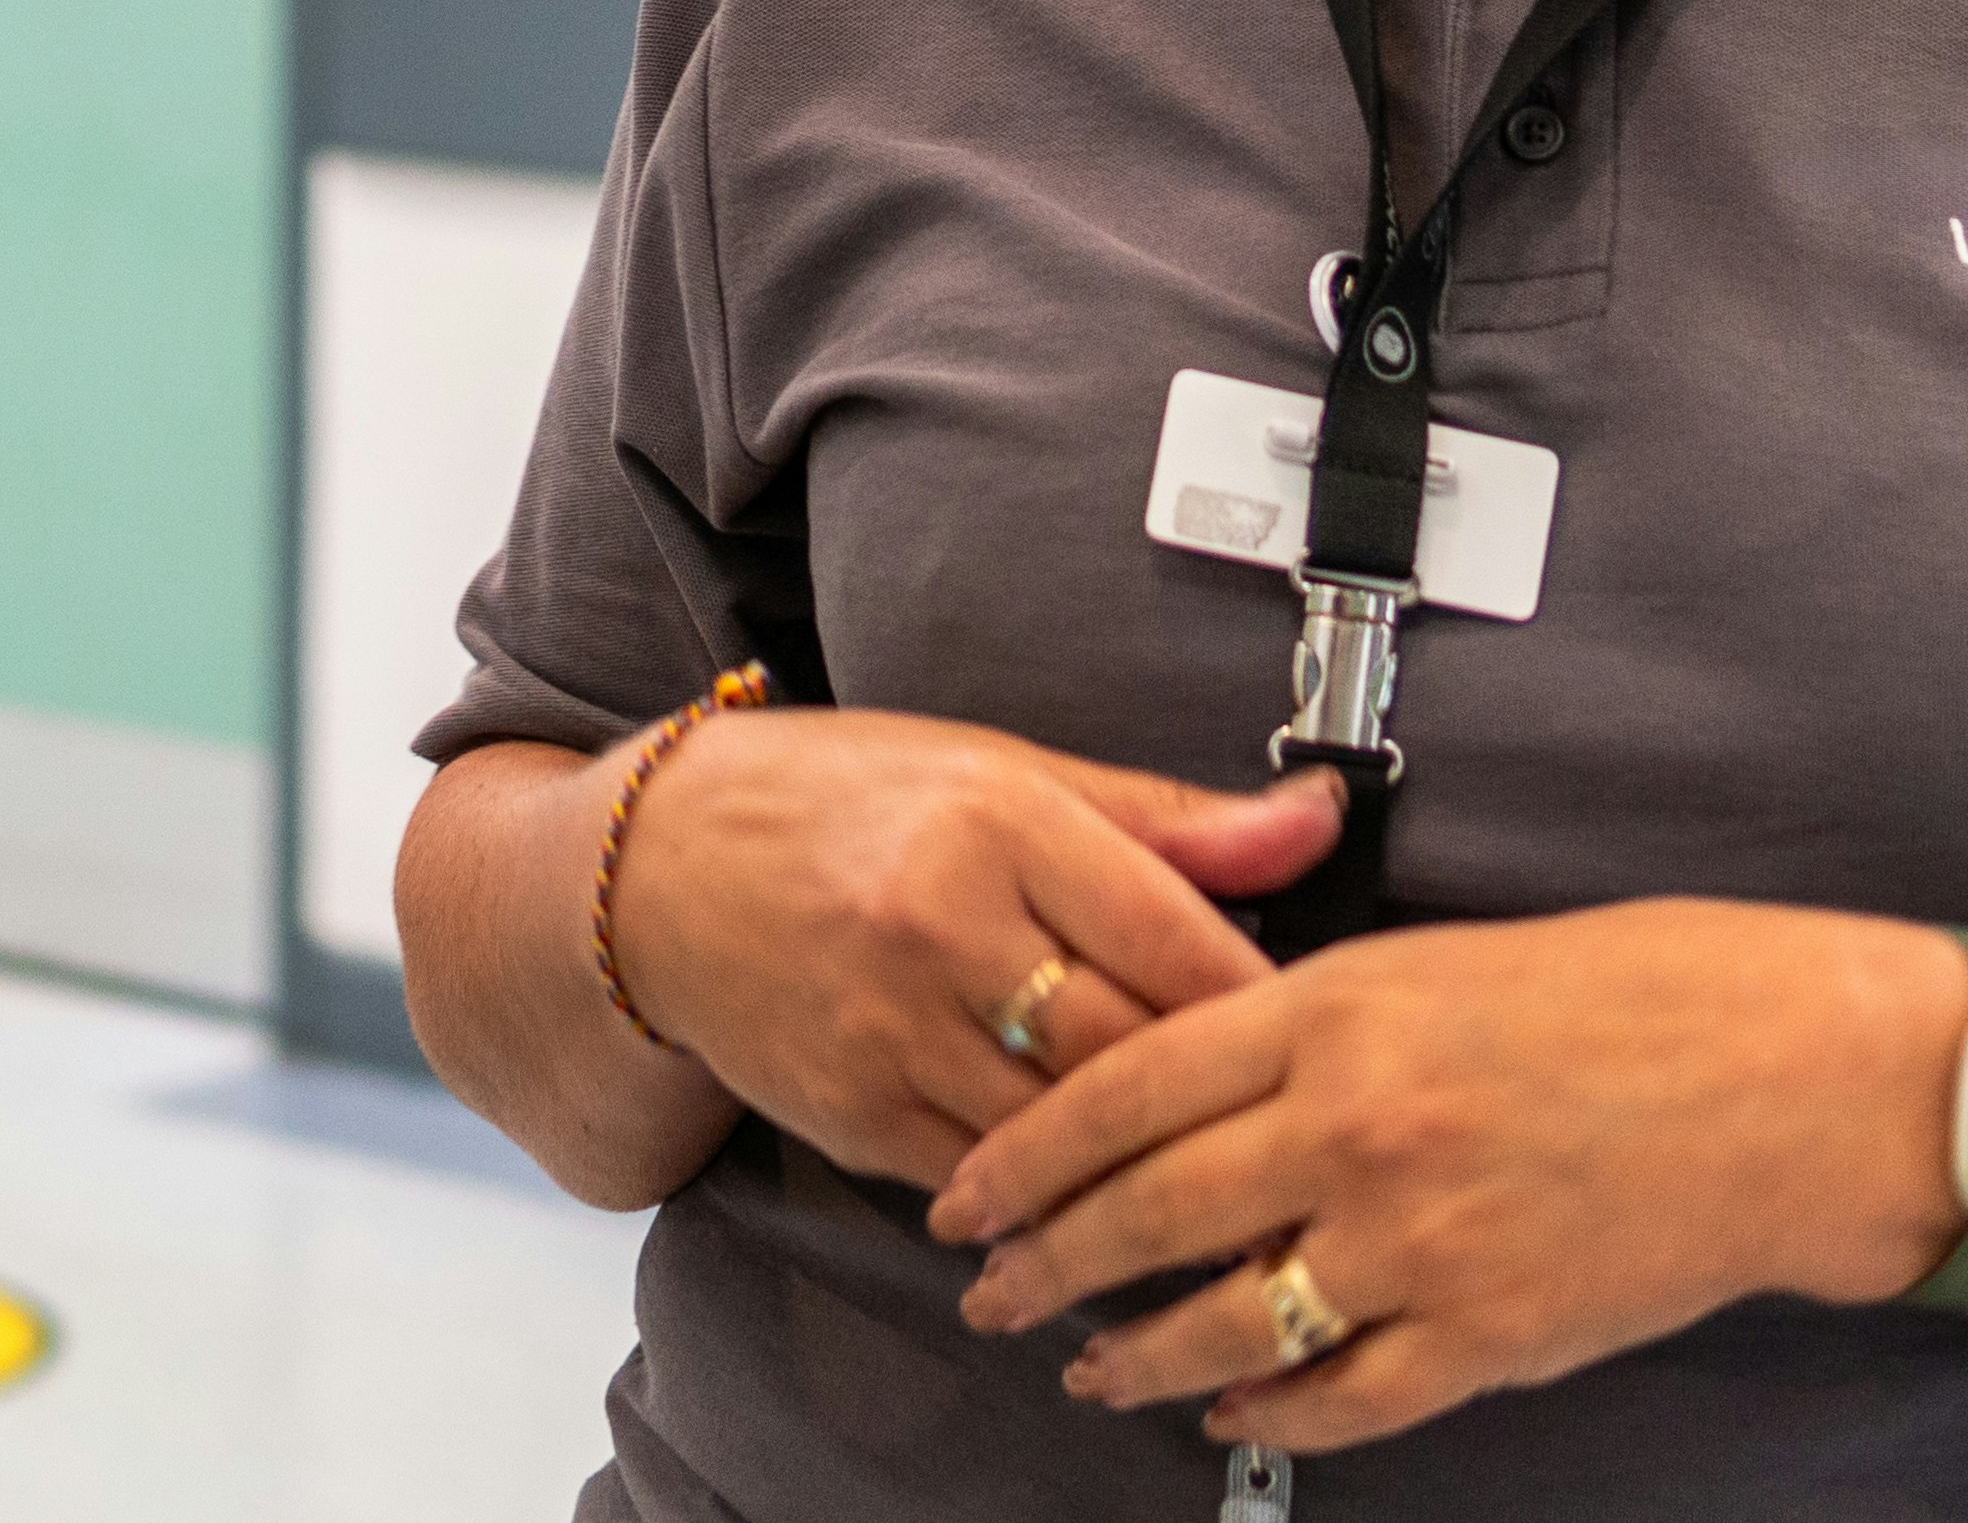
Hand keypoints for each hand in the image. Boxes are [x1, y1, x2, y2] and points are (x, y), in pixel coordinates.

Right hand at [600, 707, 1344, 1190]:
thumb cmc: (843, 804)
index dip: (1263, 1002)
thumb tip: (1318, 822)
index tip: (1314, 1034)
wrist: (649, 871)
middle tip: (1283, 1126)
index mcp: (995, 819)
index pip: (1177, 936)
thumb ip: (1167, 821)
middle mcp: (937, 922)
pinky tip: (1093, 1193)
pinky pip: (986, 1182)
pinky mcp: (849, 1110)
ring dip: (1140, 1165)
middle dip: (1213, 1098)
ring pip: (1065, 1133)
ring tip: (1212, 1177)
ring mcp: (886, 1027)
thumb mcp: (1002, 773)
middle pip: (1130, 1049)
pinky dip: (1047, 1194)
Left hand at [923, 899, 1967, 1449]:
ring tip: (1087, 1369)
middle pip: (1148, 1214)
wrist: (1782, 1080)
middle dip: (1046, 1263)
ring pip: (1227, 1322)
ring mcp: (1420, 1241)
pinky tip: (1232, 1414)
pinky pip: (1345, 1396)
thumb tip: (1178, 1071)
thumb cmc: (1619, 996)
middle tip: (987, 1291)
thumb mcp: (1424, 961)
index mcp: (1331, 1014)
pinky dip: (1272, 1414)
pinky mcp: (1491, 1334)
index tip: (964, 1190)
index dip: (1025, 1153)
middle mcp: (1356, 1130)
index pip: (1121, 1090)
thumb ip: (1294, 1020)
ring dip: (1137, 1356)